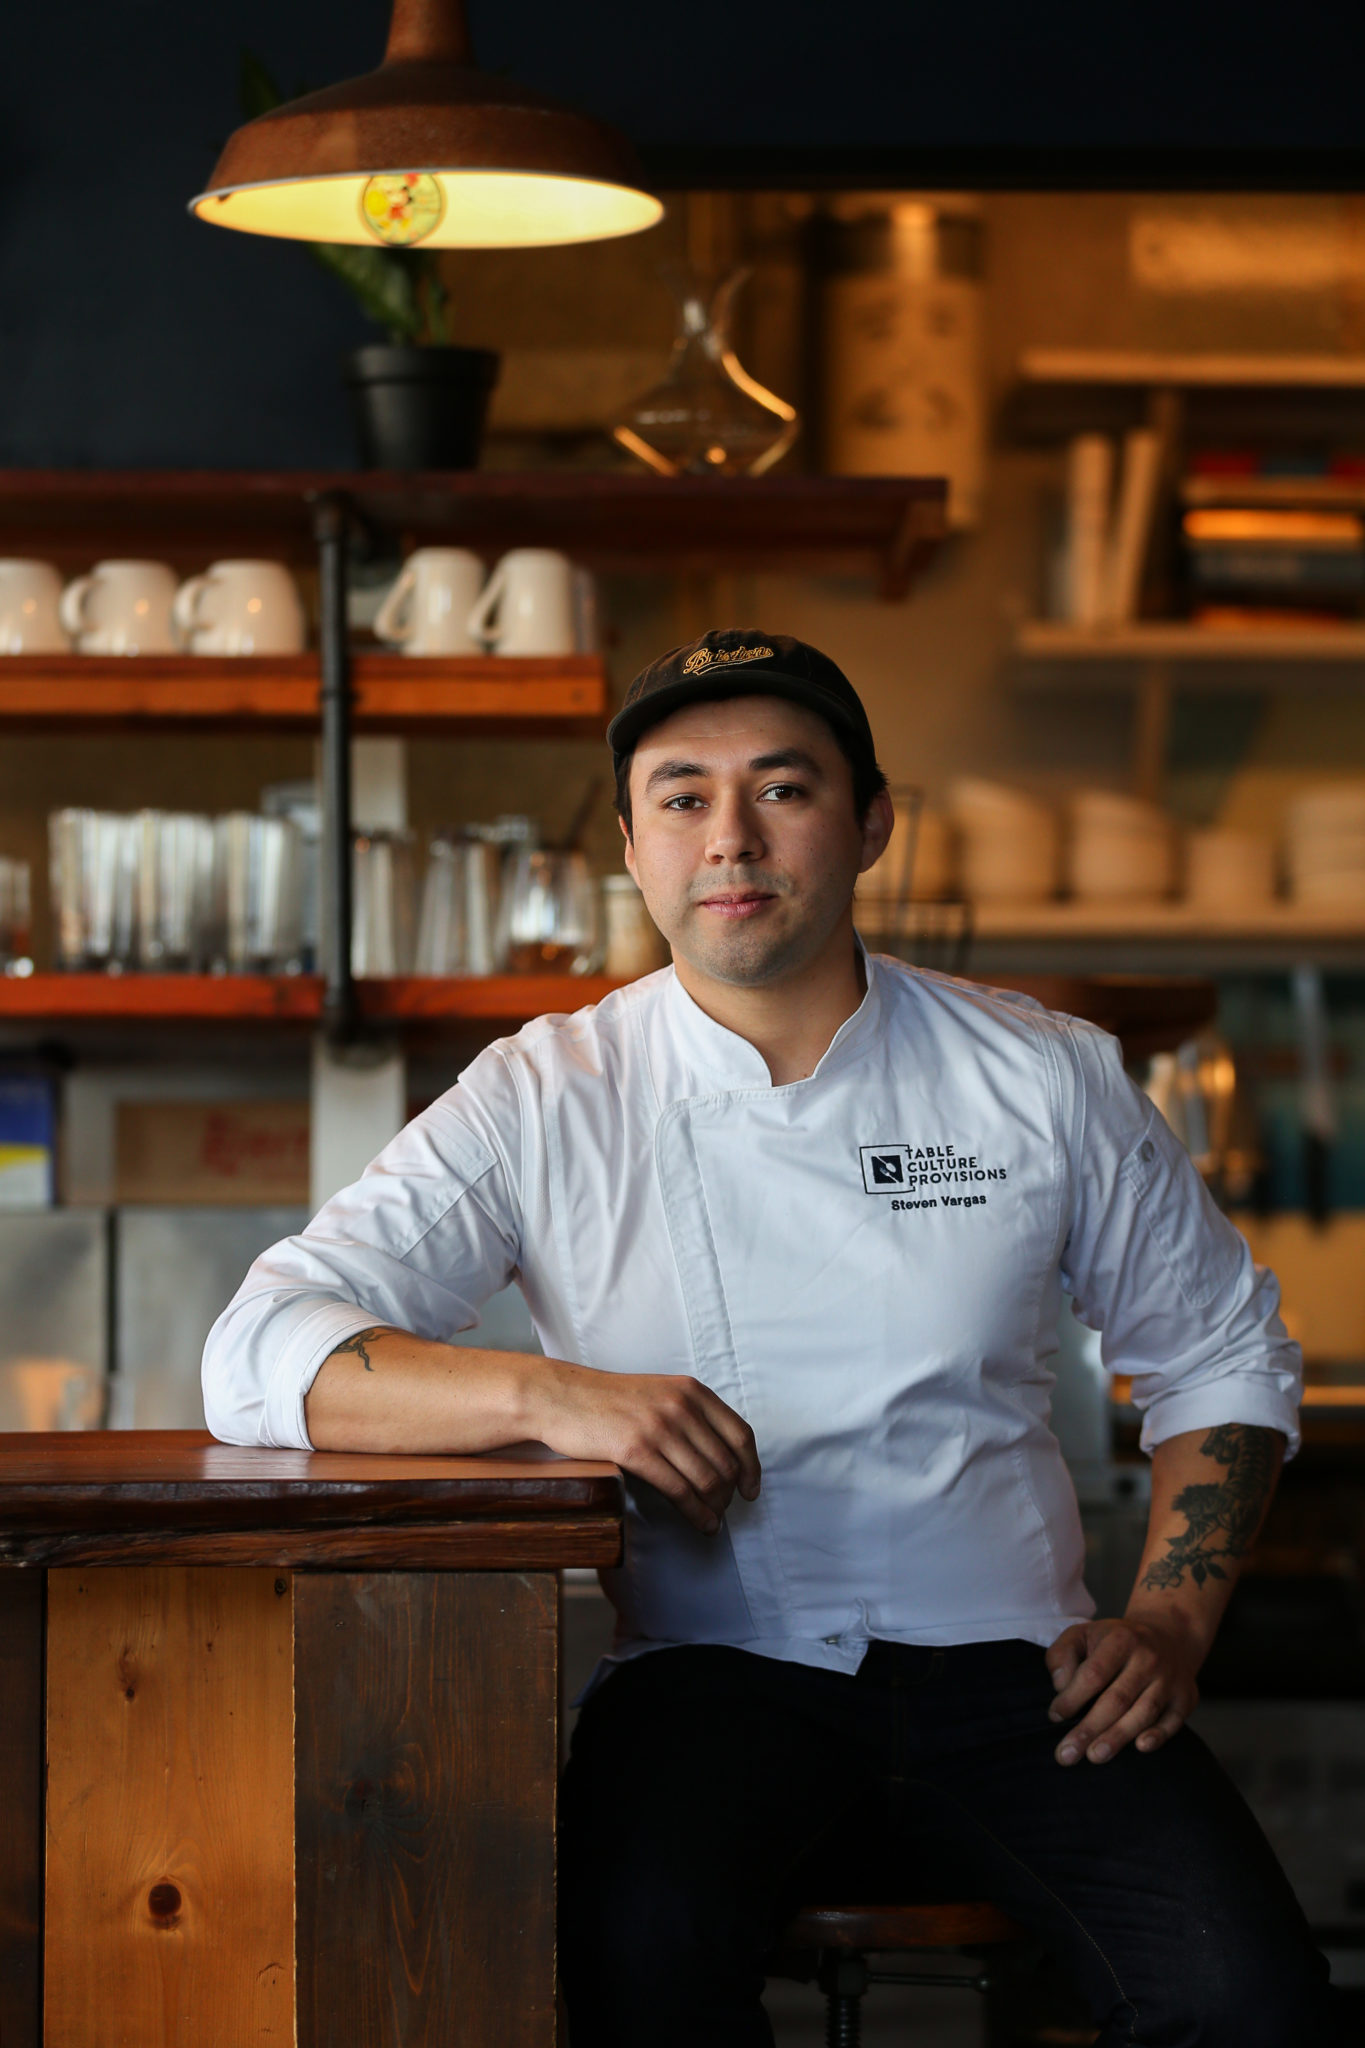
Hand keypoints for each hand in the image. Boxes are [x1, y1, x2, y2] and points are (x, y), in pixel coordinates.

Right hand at [530, 1362, 760, 1534]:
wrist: (561, 1396)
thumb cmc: (607, 1400)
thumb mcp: (658, 1393)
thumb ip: (689, 1413)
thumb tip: (717, 1453)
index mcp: (691, 1390)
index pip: (740, 1433)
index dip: (751, 1467)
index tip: (751, 1488)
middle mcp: (680, 1406)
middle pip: (726, 1461)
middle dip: (730, 1493)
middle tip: (724, 1510)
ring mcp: (658, 1427)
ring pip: (706, 1479)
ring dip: (715, 1508)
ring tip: (713, 1522)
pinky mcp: (635, 1450)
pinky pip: (679, 1490)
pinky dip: (695, 1512)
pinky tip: (700, 1523)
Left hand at [1044, 1614, 1201, 1766]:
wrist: (1169, 1636)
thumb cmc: (1115, 1642)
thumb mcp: (1083, 1634)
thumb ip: (1062, 1655)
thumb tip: (1060, 1686)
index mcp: (1121, 1639)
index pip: (1094, 1673)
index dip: (1073, 1697)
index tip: (1055, 1716)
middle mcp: (1148, 1659)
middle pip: (1117, 1698)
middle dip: (1090, 1729)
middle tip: (1067, 1754)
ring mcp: (1169, 1679)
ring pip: (1144, 1712)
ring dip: (1118, 1737)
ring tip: (1094, 1756)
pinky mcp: (1185, 1698)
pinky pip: (1173, 1720)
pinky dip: (1158, 1735)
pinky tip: (1140, 1747)